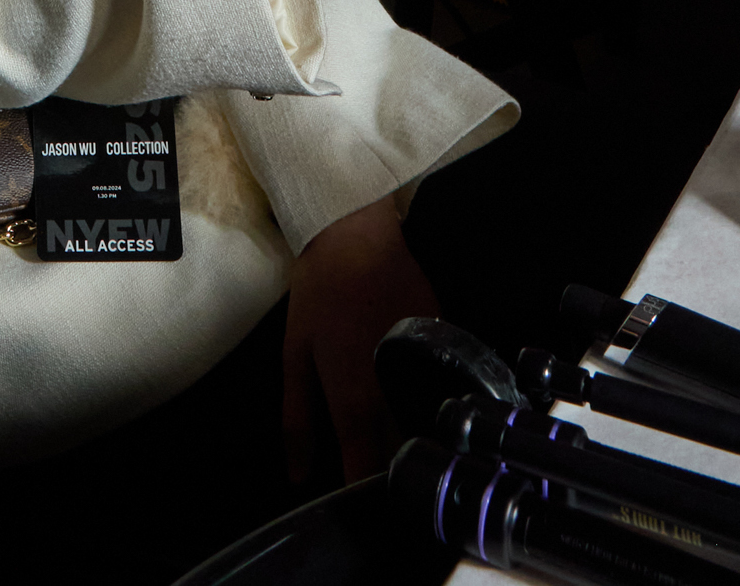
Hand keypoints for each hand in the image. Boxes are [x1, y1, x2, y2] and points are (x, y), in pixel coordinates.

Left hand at [283, 200, 437, 485]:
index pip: (365, 471)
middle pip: (401, 455)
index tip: (356, 506)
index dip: (361, 494)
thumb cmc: (320, 292)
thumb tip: (299, 474)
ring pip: (426, 427)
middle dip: (391, 473)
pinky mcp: (444, 345)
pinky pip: (441, 391)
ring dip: (415, 443)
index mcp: (356, 402)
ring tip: (400, 447)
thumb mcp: (295, 354)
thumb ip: (298, 419)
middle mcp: (397, 395)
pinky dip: (431, 406)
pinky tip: (420, 403)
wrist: (357, 233)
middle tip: (377, 475)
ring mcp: (426, 370)